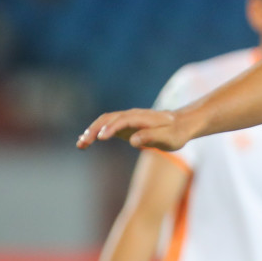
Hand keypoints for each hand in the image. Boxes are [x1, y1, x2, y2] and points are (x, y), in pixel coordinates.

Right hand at [77, 109, 194, 151]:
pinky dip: (94, 132)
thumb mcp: (169, 138)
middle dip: (95, 129)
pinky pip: (106, 126)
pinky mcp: (124, 125)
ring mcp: (127, 119)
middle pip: (109, 119)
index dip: (111, 128)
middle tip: (83, 143)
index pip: (123, 120)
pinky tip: (84, 141)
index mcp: (143, 117)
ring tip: (80, 145)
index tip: (100, 138)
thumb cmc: (176, 133)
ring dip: (91, 131)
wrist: (181, 124)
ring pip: (105, 121)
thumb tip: (133, 141)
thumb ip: (152, 137)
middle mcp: (132, 115)